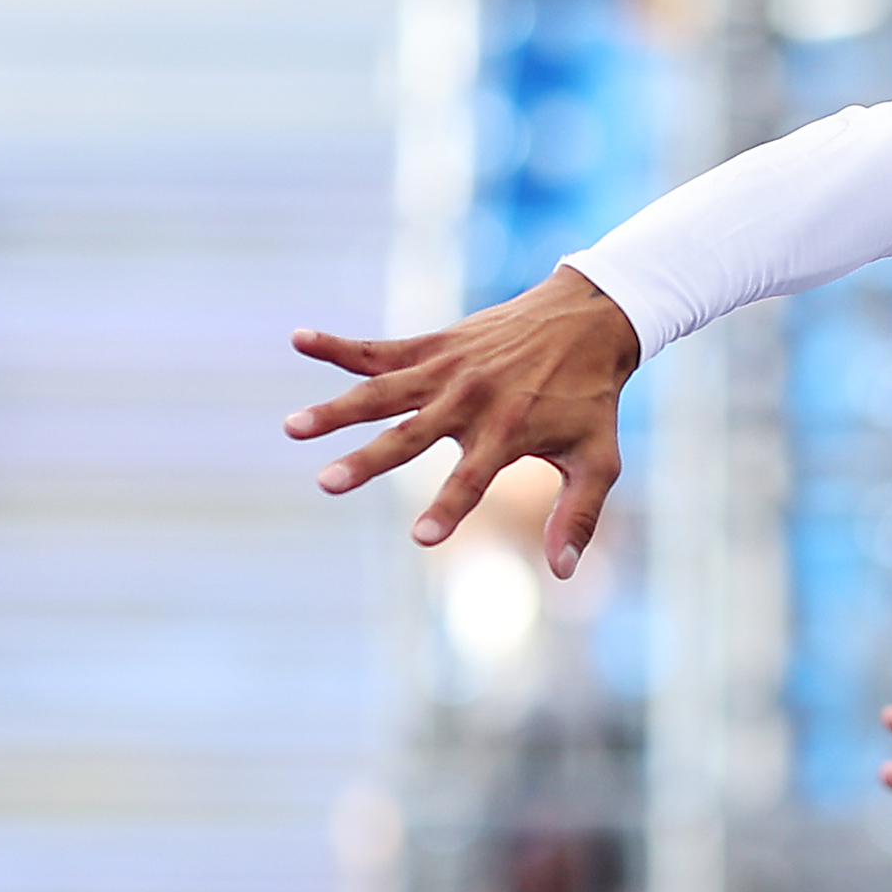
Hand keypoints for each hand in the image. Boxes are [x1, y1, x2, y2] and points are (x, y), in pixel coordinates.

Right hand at [285, 268, 646, 574]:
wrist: (590, 320)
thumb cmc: (592, 399)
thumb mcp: (598, 459)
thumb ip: (579, 515)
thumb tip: (562, 572)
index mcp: (507, 432)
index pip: (471, 479)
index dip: (448, 508)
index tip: (420, 538)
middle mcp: (470, 400)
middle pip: (410, 436)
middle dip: (368, 461)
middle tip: (327, 483)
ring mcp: (448, 370)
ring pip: (382, 392)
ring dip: (336, 409)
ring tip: (293, 427)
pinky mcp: (435, 345)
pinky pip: (381, 348)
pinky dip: (340, 346)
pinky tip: (299, 339)